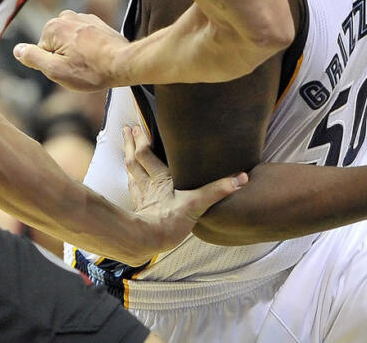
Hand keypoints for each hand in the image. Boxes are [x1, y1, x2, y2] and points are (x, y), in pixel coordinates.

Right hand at [13, 10, 129, 91]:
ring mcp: (83, 18)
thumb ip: (33, 58)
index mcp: (53, 27)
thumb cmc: (91, 71)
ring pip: (69, 41)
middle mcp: (67, 16)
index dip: (53, 65)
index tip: (69, 69)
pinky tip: (98, 56)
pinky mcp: (97, 23)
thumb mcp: (55, 70)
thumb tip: (17, 49)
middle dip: (64, 57)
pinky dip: (88, 48)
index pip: (41, 52)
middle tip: (80, 67)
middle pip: (55, 44)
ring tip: (90, 63)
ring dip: (76, 52)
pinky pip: (83, 38)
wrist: (125, 63)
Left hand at [119, 124, 246, 263]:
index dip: (141, 139)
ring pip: (132, 172)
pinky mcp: (139, 210)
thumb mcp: (198, 203)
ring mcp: (142, 197)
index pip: (146, 153)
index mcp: (161, 178)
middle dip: (131, 143)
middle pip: (135, 160)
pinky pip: (133, 191)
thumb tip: (241, 177)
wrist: (148, 242)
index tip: (137, 124)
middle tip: (126, 129)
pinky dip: (130, 181)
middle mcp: (149, 184)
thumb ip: (218, 190)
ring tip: (125, 147)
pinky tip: (130, 179)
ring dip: (128, 157)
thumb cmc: (171, 221)